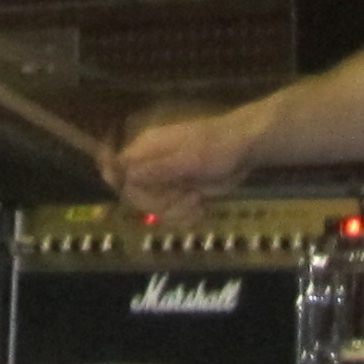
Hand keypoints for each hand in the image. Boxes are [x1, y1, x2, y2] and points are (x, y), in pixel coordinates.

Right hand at [109, 102, 263, 212]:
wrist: (245, 150)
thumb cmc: (216, 147)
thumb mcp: (186, 158)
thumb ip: (155, 168)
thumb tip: (123, 173)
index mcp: (147, 149)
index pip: (118, 171)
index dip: (123, 186)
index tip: (141, 198)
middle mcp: (152, 166)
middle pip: (136, 196)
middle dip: (160, 203)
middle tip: (185, 196)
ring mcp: (166, 181)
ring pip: (155, 209)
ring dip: (177, 211)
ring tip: (197, 200)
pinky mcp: (180, 195)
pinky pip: (172, 214)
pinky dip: (186, 216)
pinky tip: (201, 208)